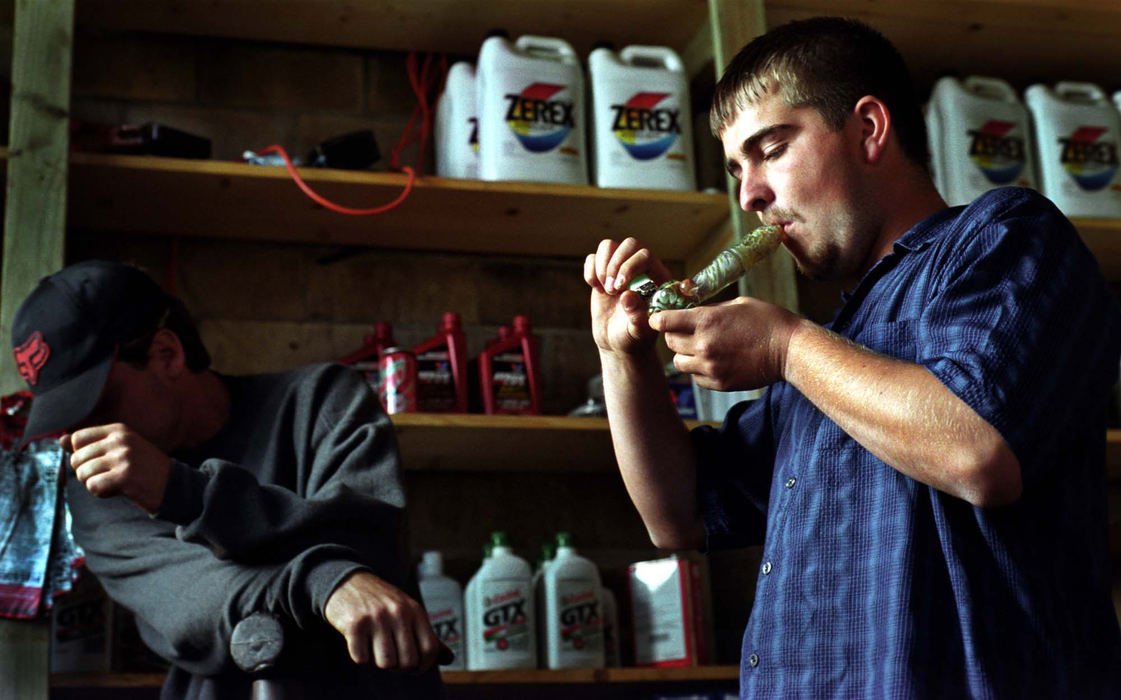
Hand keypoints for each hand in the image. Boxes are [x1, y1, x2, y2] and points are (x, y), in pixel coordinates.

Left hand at [60, 423, 171, 513]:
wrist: (173, 485)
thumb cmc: (143, 468)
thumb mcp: (120, 449)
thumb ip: (90, 444)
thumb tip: (60, 440)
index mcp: (119, 430)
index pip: (77, 438)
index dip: (82, 454)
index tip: (100, 461)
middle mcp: (120, 440)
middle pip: (77, 458)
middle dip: (86, 472)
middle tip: (108, 475)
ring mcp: (123, 457)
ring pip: (83, 474)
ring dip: (94, 484)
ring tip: (114, 483)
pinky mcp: (125, 476)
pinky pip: (93, 487)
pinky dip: (101, 493)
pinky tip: (118, 490)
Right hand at [324, 571, 449, 671]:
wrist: (348, 583)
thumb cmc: (383, 603)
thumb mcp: (409, 612)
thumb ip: (427, 636)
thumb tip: (449, 659)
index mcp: (415, 611)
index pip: (430, 649)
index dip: (423, 666)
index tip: (414, 667)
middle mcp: (398, 613)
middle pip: (408, 662)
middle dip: (399, 667)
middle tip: (391, 655)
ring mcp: (376, 618)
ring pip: (385, 664)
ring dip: (379, 662)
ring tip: (375, 648)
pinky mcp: (354, 625)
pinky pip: (361, 659)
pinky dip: (360, 656)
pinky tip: (360, 642)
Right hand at [584, 237, 673, 356]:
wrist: (617, 343)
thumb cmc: (634, 337)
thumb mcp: (638, 331)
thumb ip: (637, 315)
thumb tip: (627, 296)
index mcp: (657, 278)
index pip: (645, 255)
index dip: (630, 267)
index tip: (619, 289)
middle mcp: (640, 268)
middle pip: (629, 244)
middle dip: (615, 265)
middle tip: (611, 290)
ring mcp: (620, 268)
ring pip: (609, 246)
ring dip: (602, 266)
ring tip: (604, 289)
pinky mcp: (603, 273)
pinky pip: (593, 258)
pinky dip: (590, 271)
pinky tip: (596, 288)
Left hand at [650, 297, 802, 390]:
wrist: (789, 350)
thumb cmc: (767, 320)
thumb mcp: (736, 304)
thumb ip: (709, 309)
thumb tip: (689, 307)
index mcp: (706, 321)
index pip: (664, 321)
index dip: (658, 319)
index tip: (659, 318)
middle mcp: (704, 345)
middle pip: (669, 343)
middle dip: (673, 335)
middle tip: (685, 332)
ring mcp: (711, 367)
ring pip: (679, 363)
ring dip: (685, 355)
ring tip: (700, 348)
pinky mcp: (719, 383)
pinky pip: (695, 378)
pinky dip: (699, 371)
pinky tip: (713, 362)